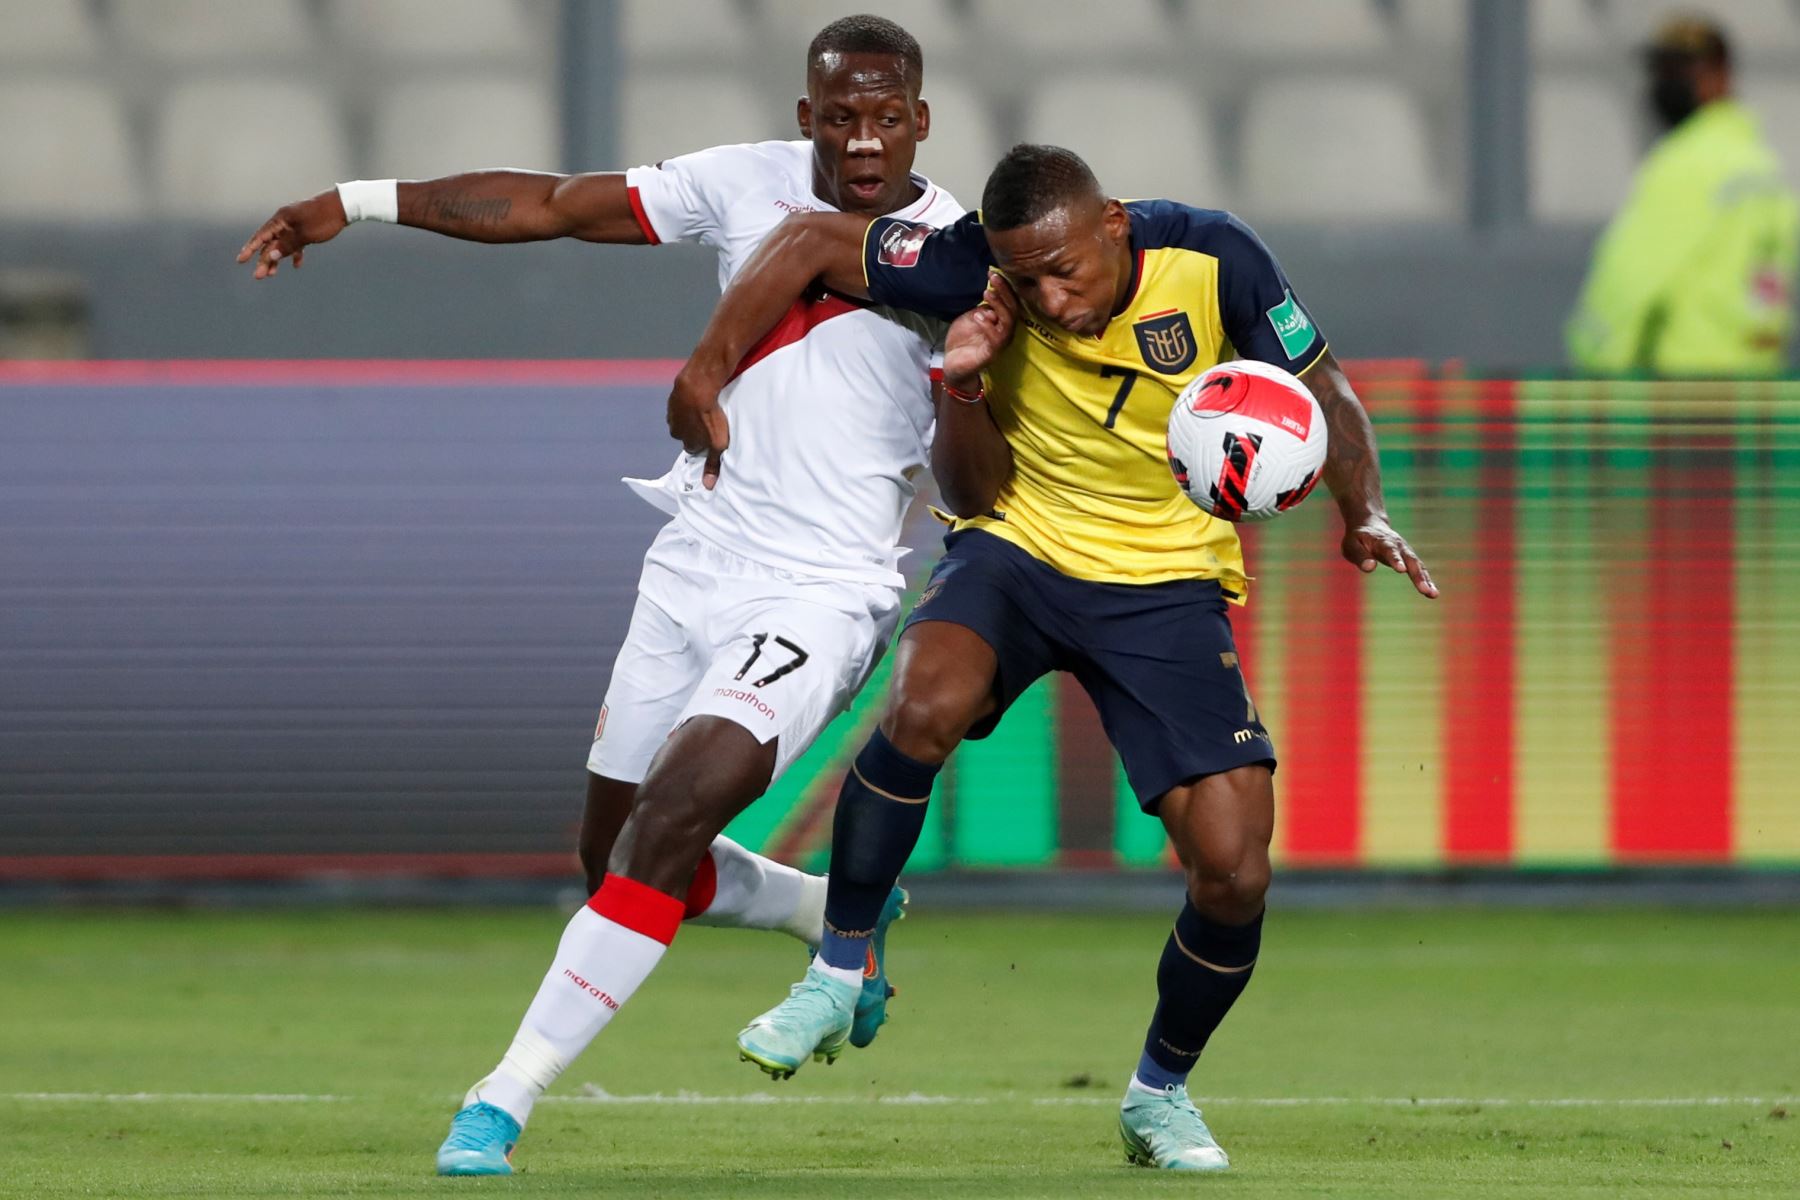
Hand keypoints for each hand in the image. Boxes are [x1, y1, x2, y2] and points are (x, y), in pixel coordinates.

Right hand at [236, 190, 348, 279]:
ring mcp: (296, 225)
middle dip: (264, 260)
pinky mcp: (307, 228)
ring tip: (272, 274)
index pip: (261, 236)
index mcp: (281, 220)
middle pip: (270, 243)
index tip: (240, 261)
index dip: (250, 249)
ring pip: (282, 244)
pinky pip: (296, 243)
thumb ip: (287, 245)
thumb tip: (271, 255)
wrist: (343, 206)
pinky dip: (295, 253)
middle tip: (258, 277)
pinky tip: (297, 265)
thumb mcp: (304, 235)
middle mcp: (285, 221)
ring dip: (277, 259)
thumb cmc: (323, 219)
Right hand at [667, 362, 730, 488]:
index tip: (712, 437)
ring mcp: (672, 416)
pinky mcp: (672, 400)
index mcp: (687, 443)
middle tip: (710, 421)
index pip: (694, 449)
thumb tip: (708, 486)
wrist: (697, 387)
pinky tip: (698, 398)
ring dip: (691, 416)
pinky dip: (687, 403)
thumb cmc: (710, 417)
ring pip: (683, 420)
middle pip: (687, 434)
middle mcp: (676, 432)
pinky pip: (680, 405)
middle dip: (696, 430)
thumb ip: (713, 464)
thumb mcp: (718, 444)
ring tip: (705, 408)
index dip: (704, 443)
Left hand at [941, 271, 1016, 390]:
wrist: (953, 364)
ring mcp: (999, 344)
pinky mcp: (991, 354)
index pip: (1010, 302)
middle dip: (1004, 292)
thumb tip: (991, 292)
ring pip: (1008, 323)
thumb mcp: (972, 317)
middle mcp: (1004, 332)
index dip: (1005, 287)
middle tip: (993, 278)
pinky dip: (987, 326)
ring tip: (986, 294)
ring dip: (998, 306)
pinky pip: (995, 340)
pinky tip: (978, 316)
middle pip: (1012, 310)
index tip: (994, 273)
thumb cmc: (963, 340)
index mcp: (1001, 322)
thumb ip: (982, 307)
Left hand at [1342, 512, 1437, 597]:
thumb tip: (1370, 567)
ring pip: (1418, 566)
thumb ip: (1360, 556)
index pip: (1390, 551)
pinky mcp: (1409, 558)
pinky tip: (1432, 594)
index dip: (1396, 559)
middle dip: (1417, 575)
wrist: (1370, 525)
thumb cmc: (1358, 538)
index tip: (1402, 570)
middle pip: (1410, 560)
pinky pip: (1419, 570)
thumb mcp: (1351, 545)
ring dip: (1426, 580)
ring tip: (1432, 594)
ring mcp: (1406, 551)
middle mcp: (1399, 546)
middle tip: (1424, 589)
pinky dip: (1426, 581)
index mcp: (1383, 541)